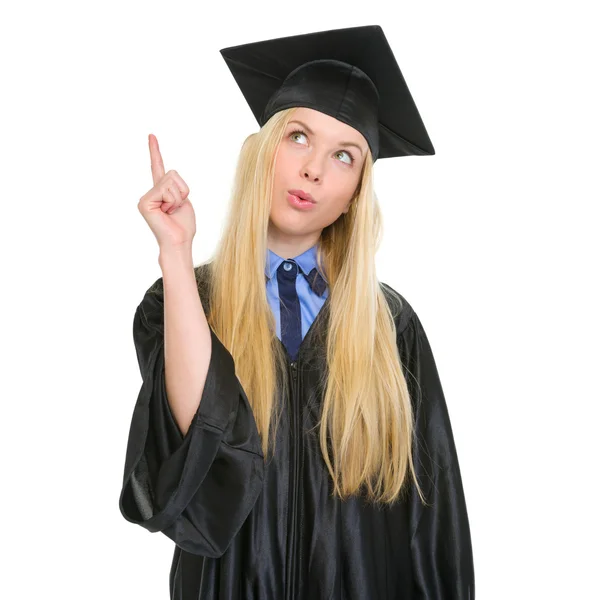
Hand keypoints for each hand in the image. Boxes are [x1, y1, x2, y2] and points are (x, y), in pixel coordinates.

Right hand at [137, 134, 195, 250]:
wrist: (179, 242)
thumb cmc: (183, 225)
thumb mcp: (184, 201)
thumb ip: (177, 187)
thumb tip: (171, 176)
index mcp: (161, 191)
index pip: (158, 167)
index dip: (155, 151)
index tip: (151, 136)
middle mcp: (150, 192)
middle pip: (173, 174)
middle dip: (182, 191)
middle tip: (176, 209)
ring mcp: (145, 197)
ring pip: (171, 182)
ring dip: (178, 198)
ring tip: (172, 211)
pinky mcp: (144, 202)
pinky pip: (166, 190)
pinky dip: (172, 201)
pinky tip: (167, 212)